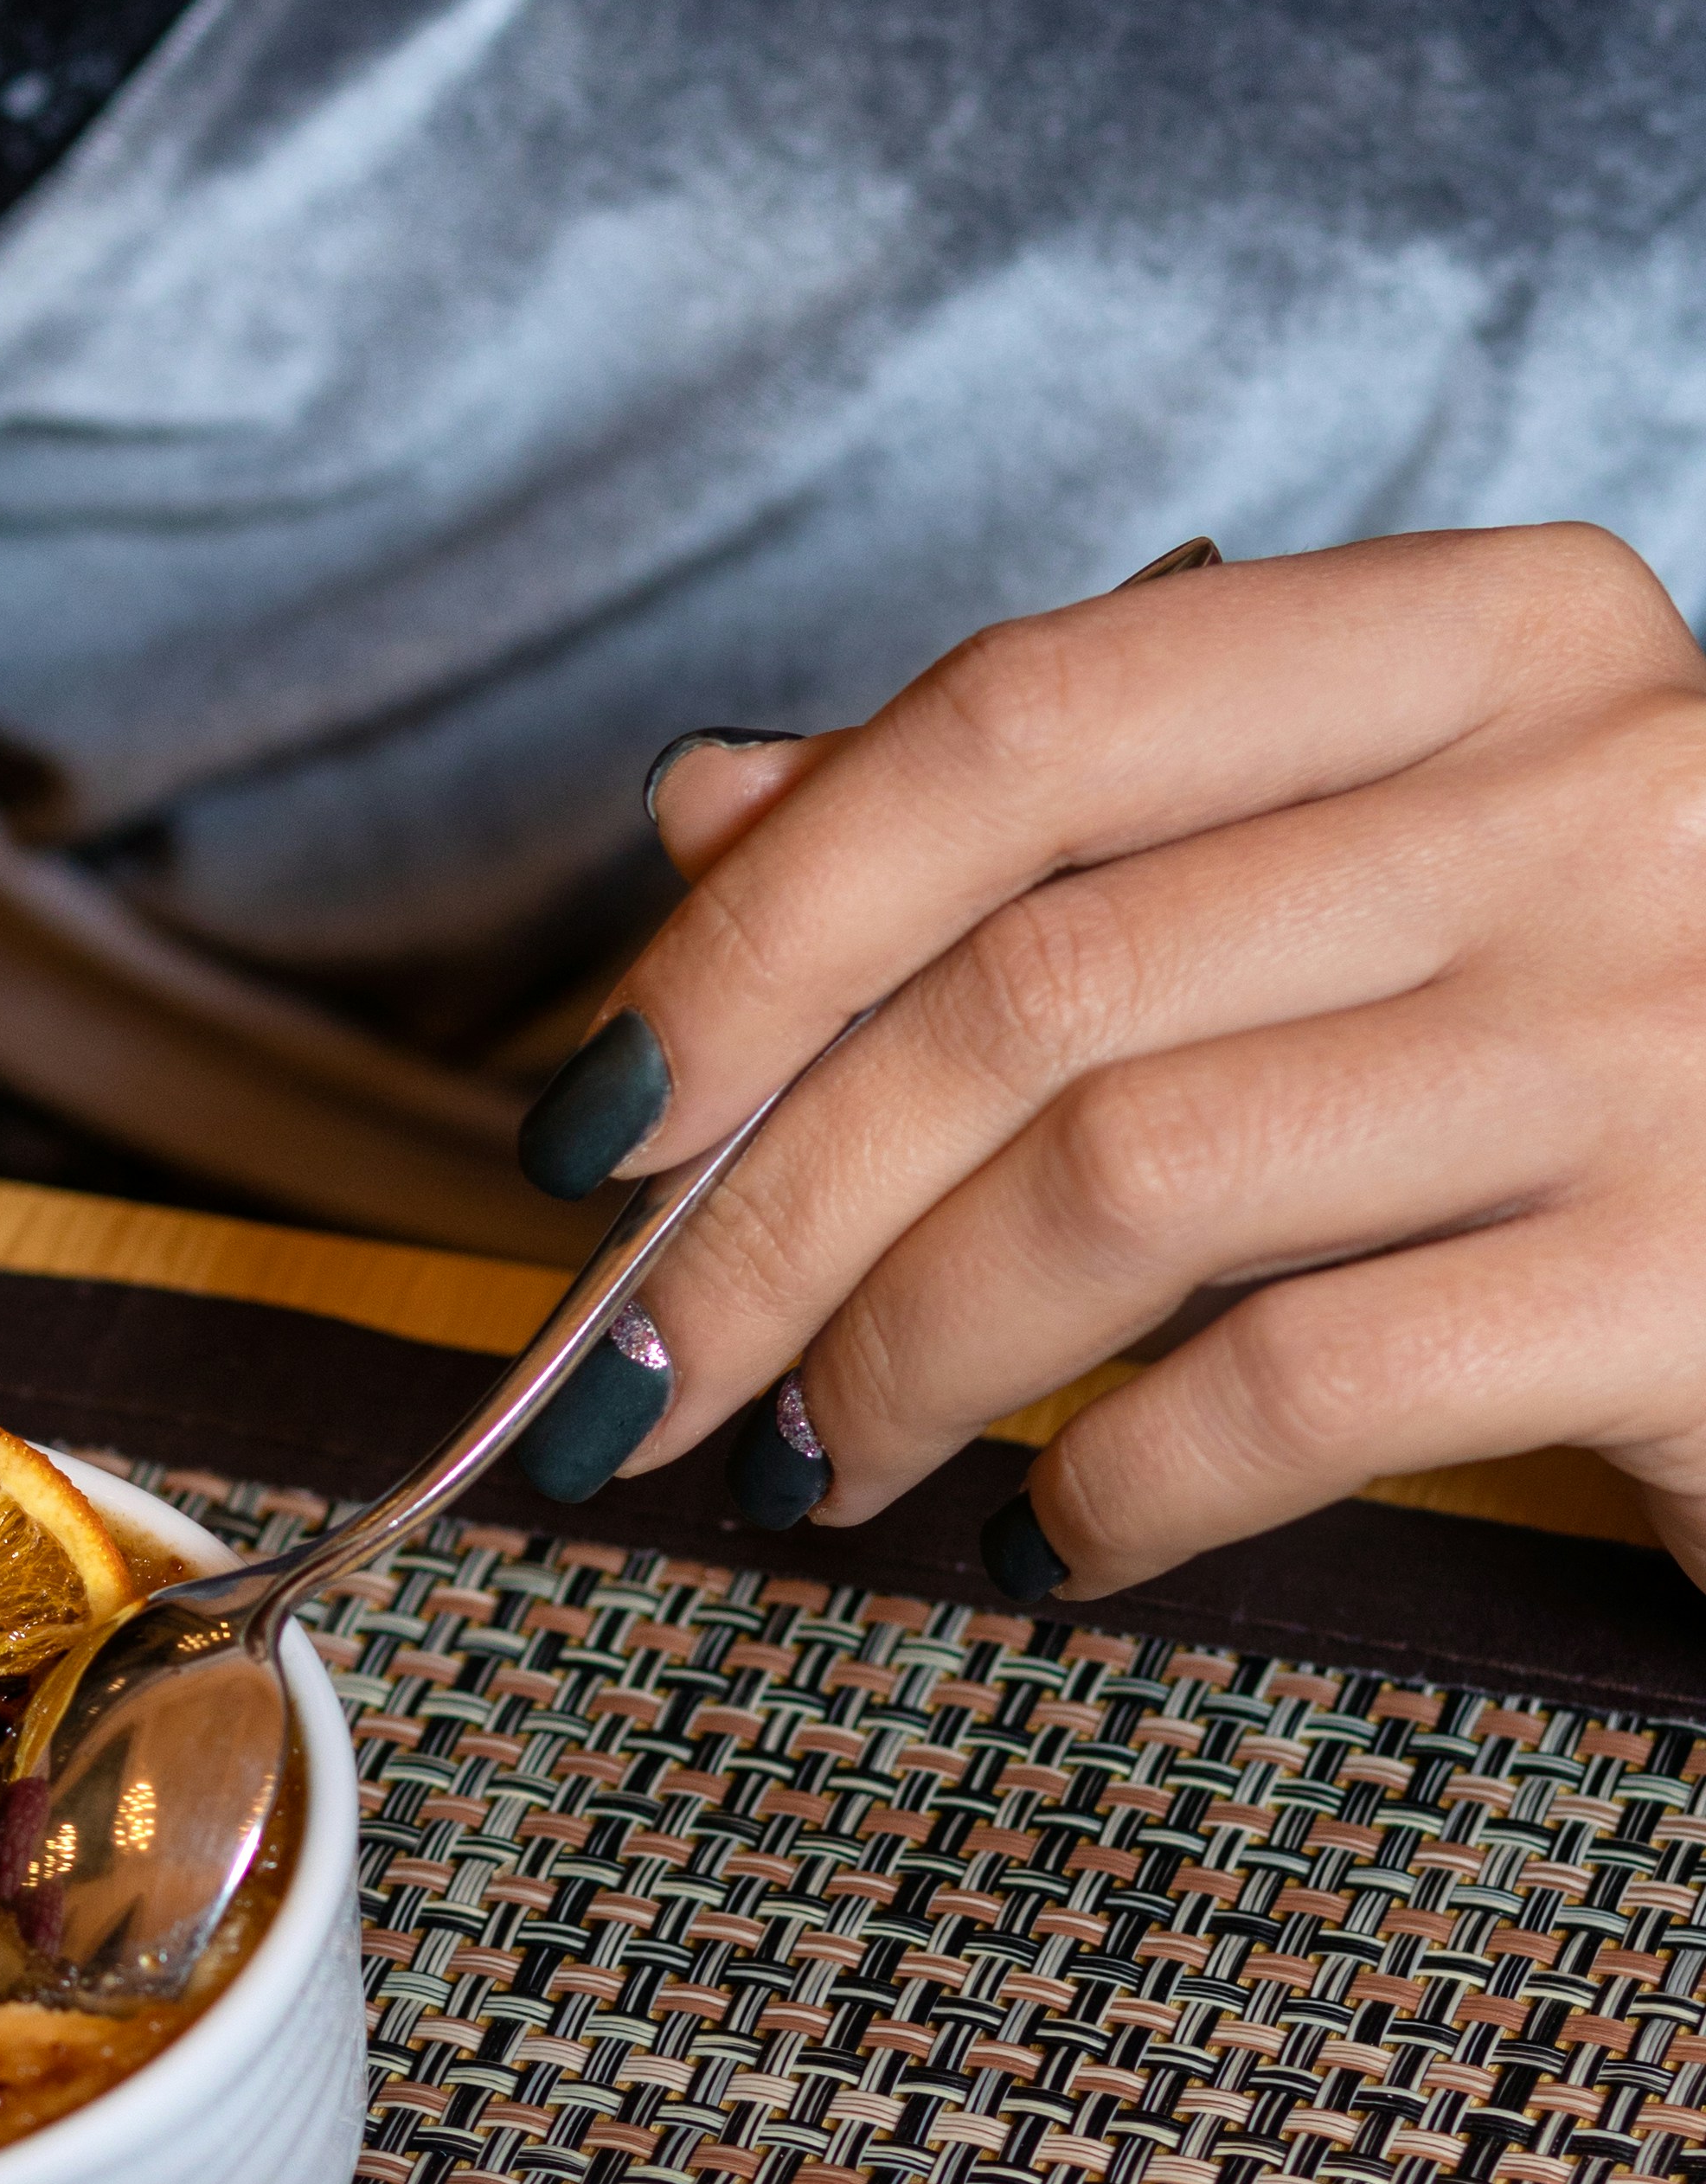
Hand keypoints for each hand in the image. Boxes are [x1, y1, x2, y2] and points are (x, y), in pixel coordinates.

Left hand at [506, 525, 1705, 1605]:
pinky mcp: (1699, 1280)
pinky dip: (1109, 1493)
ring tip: (815, 1463)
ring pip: (1121, 1181)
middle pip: (1031, 980)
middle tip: (645, 1375)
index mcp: (1497, 642)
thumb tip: (711, 803)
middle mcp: (1599, 792)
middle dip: (766, 1209)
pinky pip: (1288, 1390)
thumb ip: (1066, 836)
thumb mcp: (1374, 905)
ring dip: (896, 1359)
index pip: (1024, 719)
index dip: (757, 926)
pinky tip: (1052, 1541)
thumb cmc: (1631, 1087)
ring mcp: (1667, 1031)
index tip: (590, 1116)